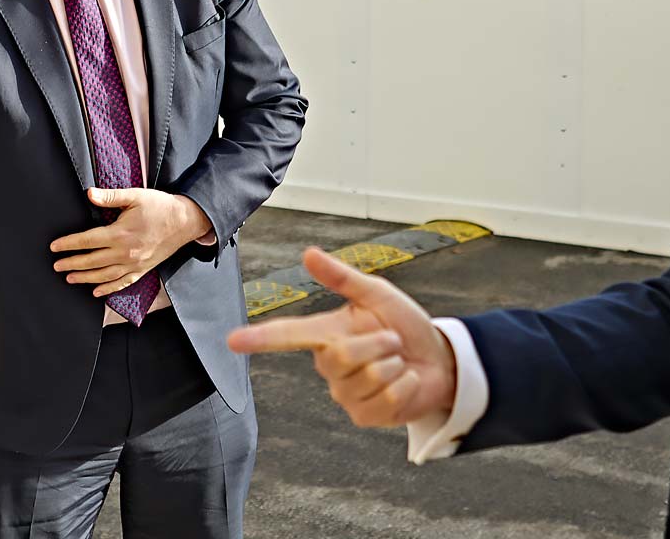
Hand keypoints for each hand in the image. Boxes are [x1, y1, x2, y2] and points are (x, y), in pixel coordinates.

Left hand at [50, 188, 210, 297]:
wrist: (186, 221)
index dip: (69, 244)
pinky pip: (123, 283)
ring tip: (70, 278)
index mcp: (121, 233)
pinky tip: (97, 292)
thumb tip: (88, 193)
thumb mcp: (135, 196)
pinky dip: (109, 289)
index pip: (88, 241)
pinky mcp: (143, 269)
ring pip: (105, 276)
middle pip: (92, 261)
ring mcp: (135, 264)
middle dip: (72, 263)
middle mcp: (126, 252)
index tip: (55, 247)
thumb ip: (110, 196)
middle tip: (56, 266)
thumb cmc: (160, 206)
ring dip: (85, 278)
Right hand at [226, 247, 456, 428]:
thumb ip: (342, 277)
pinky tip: (405, 382)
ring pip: (370, 376)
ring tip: (397, 361)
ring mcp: (345, 394)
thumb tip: (308, 253)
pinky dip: (407, 384)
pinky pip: (388, 397)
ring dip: (396, 363)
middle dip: (379, 342)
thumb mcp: (376, 295)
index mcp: (326, 334)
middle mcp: (329, 366)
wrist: (437, 359)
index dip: (259, 337)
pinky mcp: (365, 416)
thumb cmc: (404, 325)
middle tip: (392, 340)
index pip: (286, 335)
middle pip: (342, 355)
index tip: (232, 340)